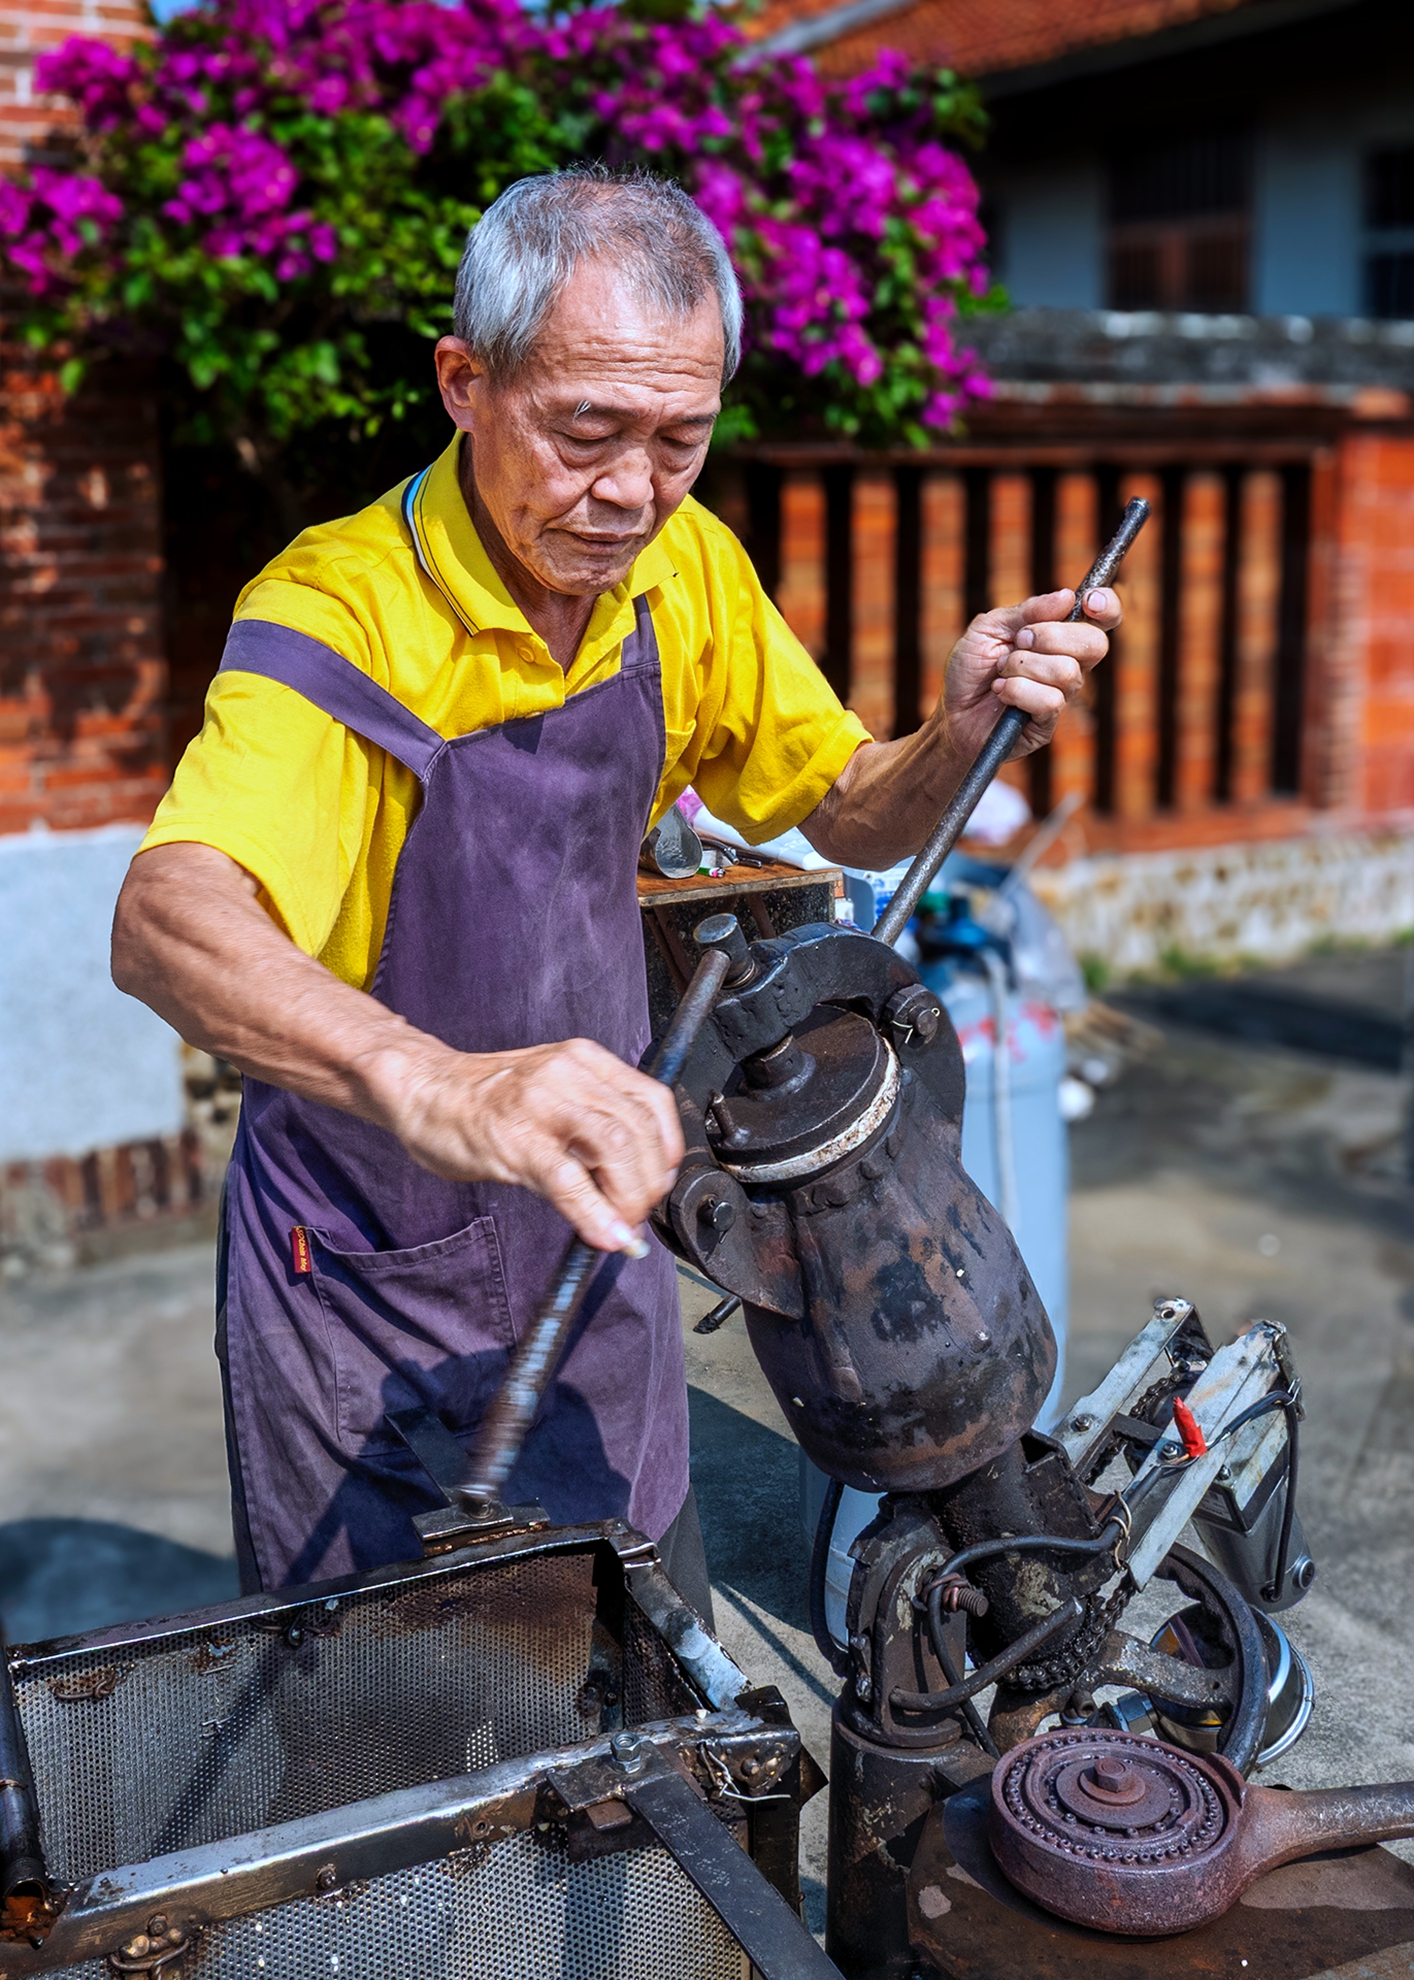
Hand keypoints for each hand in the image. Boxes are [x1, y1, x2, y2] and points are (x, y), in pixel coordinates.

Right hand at [376, 1036, 685, 1252]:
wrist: (422, 1089)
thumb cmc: (486, 1099)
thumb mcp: (552, 1092)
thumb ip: (593, 1124)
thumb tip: (633, 1180)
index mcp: (586, 1060)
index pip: (654, 1101)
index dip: (668, 1150)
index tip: (659, 1181)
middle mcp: (570, 1074)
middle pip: (641, 1129)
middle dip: (650, 1183)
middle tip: (636, 1213)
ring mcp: (541, 1104)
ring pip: (616, 1148)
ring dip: (629, 1197)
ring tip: (620, 1225)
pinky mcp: (514, 1140)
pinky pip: (568, 1180)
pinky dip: (594, 1214)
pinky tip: (603, 1236)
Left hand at [943, 586, 1120, 762]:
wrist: (951, 712)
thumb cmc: (971, 669)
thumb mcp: (989, 628)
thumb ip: (1026, 610)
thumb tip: (1067, 597)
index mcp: (1061, 637)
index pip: (1103, 619)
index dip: (1106, 606)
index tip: (1087, 601)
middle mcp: (1069, 665)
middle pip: (1095, 644)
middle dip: (1051, 636)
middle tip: (1019, 641)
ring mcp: (1061, 695)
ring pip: (1067, 672)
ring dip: (1023, 666)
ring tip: (1000, 672)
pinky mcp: (1048, 723)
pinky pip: (1050, 701)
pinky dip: (1016, 690)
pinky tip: (1001, 692)